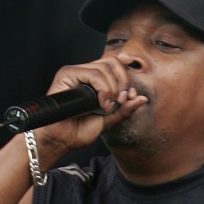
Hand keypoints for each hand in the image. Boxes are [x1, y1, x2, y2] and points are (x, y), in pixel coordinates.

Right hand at [33, 57, 149, 162]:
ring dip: (113, 90)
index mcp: (94, 81)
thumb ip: (124, 109)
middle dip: (123, 82)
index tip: (130, 95)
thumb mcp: (108, 121)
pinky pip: (93, 73)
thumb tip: (143, 99)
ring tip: (107, 107)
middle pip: (113, 62)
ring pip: (105, 68)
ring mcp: (75, 72)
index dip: (126, 74)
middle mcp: (85, 73)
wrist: (60, 140)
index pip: (115, 65)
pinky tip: (101, 104)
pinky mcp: (67, 74)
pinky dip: (103, 89)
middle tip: (121, 101)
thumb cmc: (77, 132)